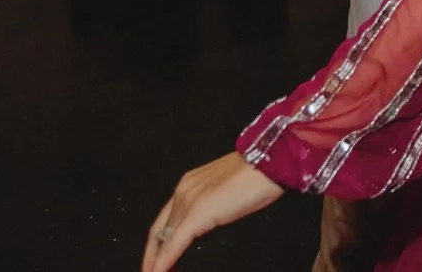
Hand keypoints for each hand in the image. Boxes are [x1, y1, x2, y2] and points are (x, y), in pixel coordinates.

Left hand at [142, 152, 283, 271]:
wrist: (270, 159)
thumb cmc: (261, 172)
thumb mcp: (230, 189)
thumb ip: (217, 202)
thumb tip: (217, 215)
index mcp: (191, 183)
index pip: (166, 218)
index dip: (159, 240)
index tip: (157, 255)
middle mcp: (184, 190)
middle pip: (159, 230)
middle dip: (153, 254)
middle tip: (151, 270)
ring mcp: (189, 201)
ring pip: (164, 239)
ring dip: (157, 260)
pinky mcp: (197, 214)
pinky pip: (174, 244)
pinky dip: (164, 262)